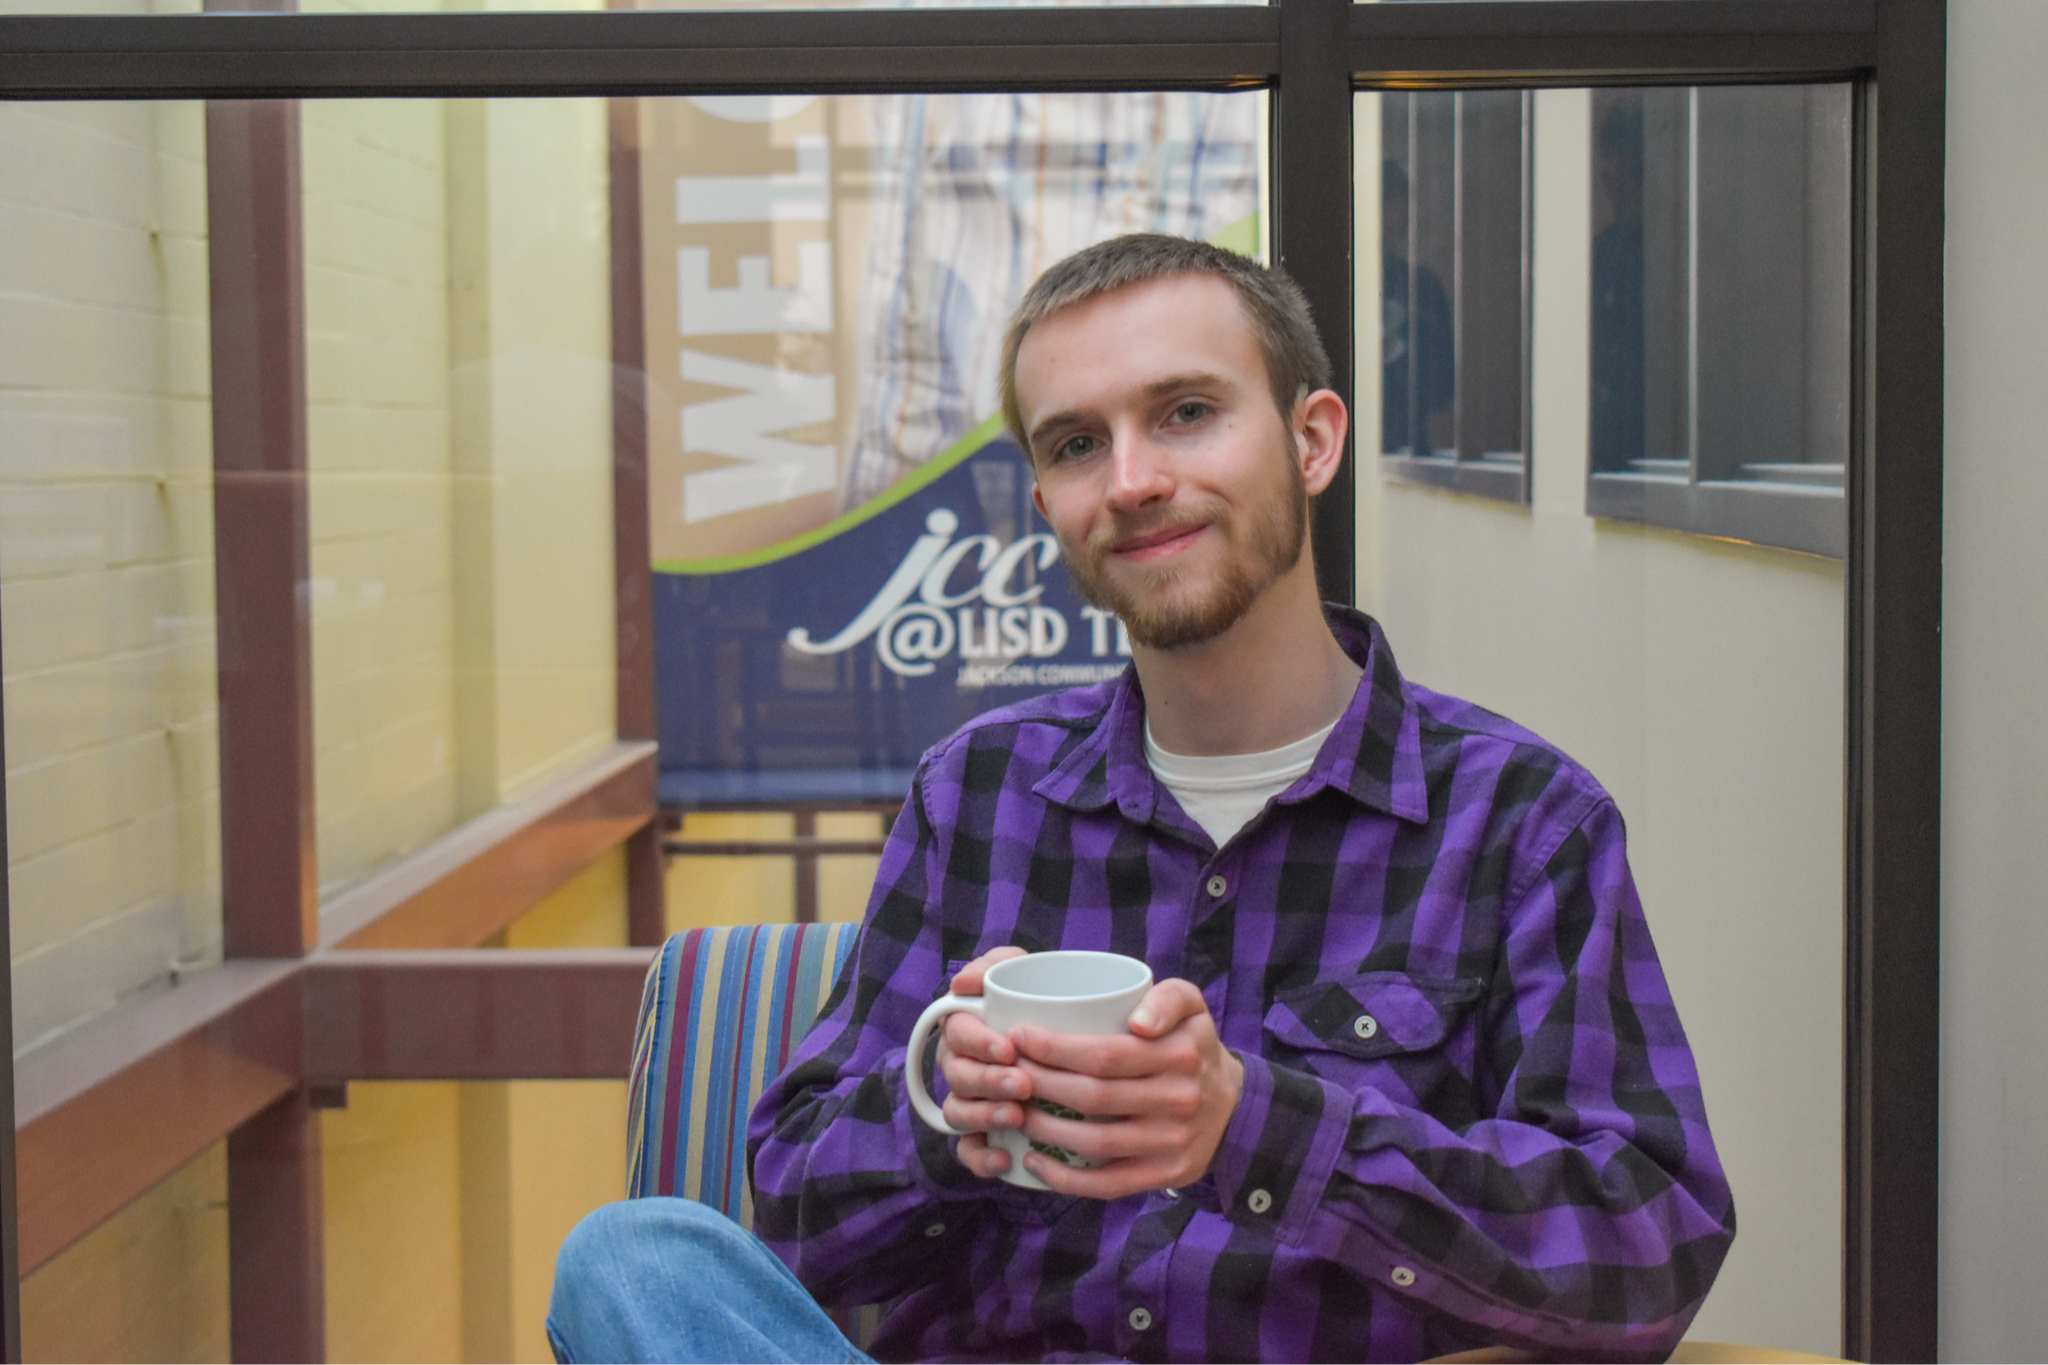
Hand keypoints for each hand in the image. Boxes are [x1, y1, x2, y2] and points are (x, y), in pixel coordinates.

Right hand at [934, 947, 1033, 1179]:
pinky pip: (969, 1152)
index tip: (1008, 1049)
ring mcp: (970, 1101)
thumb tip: (963, 983)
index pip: (957, 1031)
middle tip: (1023, 1085)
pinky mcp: (982, 1134)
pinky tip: (1004, 1160)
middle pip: (957, 1076)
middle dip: (987, 1081)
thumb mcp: (1028, 973)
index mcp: (967, 1027)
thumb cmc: (1047, 1002)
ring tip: (1015, 1117)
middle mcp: (962, 1064)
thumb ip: (998, 964)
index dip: (977, 1042)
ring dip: (983, 1116)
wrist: (1080, 1046)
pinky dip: (981, 1158)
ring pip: (958, 1114)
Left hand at [1008, 978, 1244, 1199]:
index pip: (1105, 1054)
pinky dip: (1066, 1178)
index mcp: (1180, 1054)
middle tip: (1007, 1072)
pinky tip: (1034, 1161)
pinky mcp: (1165, 1175)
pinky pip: (1108, 1184)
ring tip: (1013, 1110)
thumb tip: (1138, 1021)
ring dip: (1044, 1128)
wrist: (1234, 1107)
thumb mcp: (1192, 1006)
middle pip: (1093, 1096)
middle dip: (1039, 1083)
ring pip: (1095, 1141)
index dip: (1054, 1048)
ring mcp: (1172, 1142)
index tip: (1018, 1037)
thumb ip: (1167, 998)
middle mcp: (1179, 1100)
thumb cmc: (1192, 1048)